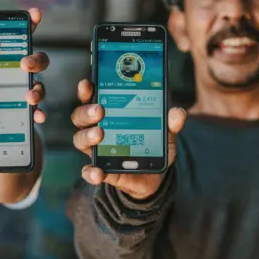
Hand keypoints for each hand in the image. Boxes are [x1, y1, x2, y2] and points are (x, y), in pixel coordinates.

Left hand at [0, 7, 50, 124]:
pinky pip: (39, 109)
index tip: (34, 13)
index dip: (30, 23)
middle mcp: (20, 74)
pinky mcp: (29, 111)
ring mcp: (27, 91)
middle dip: (35, 60)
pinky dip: (40, 113)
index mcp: (6, 60)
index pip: (21, 37)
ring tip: (29, 97)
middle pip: (38, 60)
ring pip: (40, 85)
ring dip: (38, 90)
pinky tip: (37, 116)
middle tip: (25, 64)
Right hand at [71, 79, 185, 200]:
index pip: (92, 98)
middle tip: (100, 110)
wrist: (154, 175)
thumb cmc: (153, 145)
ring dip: (87, 136)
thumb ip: (171, 122)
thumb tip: (178, 113)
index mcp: (109, 113)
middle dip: (87, 111)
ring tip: (100, 134)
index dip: (87, 90)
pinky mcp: (102, 170)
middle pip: (80, 117)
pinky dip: (90, 172)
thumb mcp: (165, 132)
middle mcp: (97, 128)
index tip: (88, 83)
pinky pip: (89, 171)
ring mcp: (97, 150)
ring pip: (80, 140)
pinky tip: (97, 172)